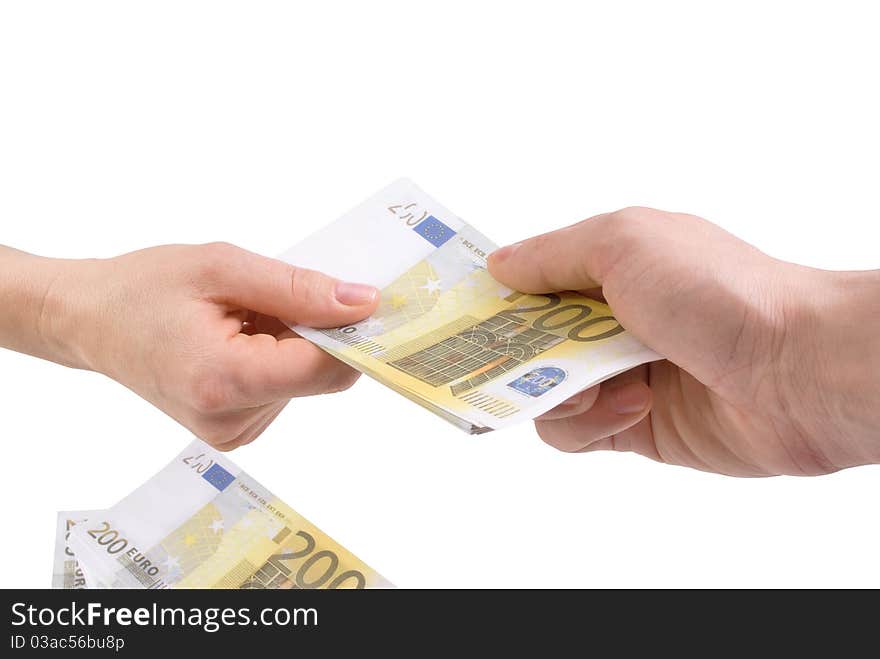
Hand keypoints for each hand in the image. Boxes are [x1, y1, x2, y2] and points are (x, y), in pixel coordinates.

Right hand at [40, 243, 378, 449]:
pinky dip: (276, 356)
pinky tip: (238, 337)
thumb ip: (298, 289)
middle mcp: (232, 420)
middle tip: (273, 295)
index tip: (366, 299)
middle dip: (315, 330)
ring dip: (291, 341)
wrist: (89, 321)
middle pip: (319, 375)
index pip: (325, 368)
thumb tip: (363, 303)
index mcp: (225, 380)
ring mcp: (234, 432)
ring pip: (305, 380)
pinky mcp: (235, 430)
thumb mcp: (222, 267)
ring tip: (239, 317)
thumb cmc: (145, 288)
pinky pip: (284, 387)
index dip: (353, 333)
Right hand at [488, 208, 879, 475]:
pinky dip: (590, 423)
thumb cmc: (719, 291)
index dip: (494, 298)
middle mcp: (611, 320)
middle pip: (527, 343)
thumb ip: (554, 255)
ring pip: (543, 394)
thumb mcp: (625, 243)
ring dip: (558, 392)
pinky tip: (633, 405)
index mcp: (610, 267)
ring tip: (600, 385)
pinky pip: (575, 433)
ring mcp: (620, 375)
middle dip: (511, 354)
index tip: (457, 315)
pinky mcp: (634, 426)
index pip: (532, 282)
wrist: (797, 369)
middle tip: (495, 363)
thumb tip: (498, 267)